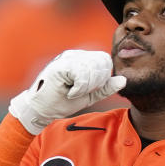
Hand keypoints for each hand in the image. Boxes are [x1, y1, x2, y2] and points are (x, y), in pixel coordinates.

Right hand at [8, 50, 125, 133]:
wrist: (41, 110)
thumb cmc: (61, 102)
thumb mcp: (89, 96)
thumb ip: (105, 88)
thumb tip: (123, 80)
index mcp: (82, 59)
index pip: (104, 60)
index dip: (103, 77)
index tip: (90, 90)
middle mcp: (74, 55)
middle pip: (101, 62)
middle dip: (97, 82)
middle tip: (82, 92)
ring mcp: (66, 58)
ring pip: (92, 68)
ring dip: (87, 87)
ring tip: (74, 92)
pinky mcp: (60, 65)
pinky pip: (82, 73)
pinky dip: (79, 88)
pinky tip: (70, 92)